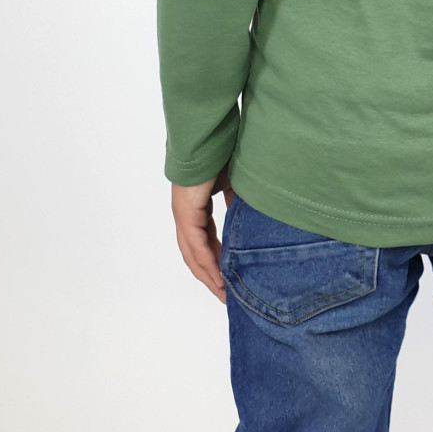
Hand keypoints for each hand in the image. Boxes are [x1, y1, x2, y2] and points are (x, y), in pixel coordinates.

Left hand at [170, 163, 235, 301]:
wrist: (211, 135)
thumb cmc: (223, 153)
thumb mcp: (236, 184)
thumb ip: (238, 204)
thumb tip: (248, 222)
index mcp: (195, 206)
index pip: (203, 242)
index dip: (215, 261)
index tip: (229, 278)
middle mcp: (186, 213)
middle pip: (194, 254)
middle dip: (210, 276)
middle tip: (225, 295)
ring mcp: (184, 212)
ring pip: (193, 253)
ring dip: (207, 274)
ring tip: (222, 292)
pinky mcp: (187, 210)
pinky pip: (195, 243)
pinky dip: (206, 261)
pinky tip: (217, 275)